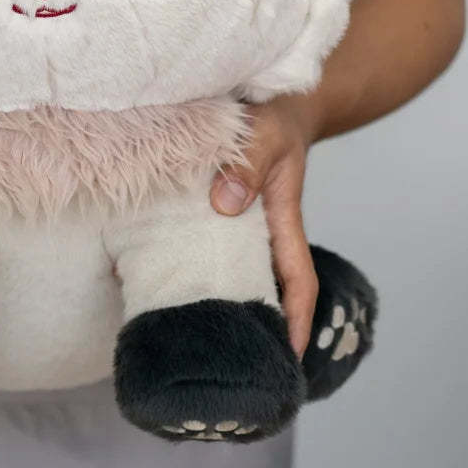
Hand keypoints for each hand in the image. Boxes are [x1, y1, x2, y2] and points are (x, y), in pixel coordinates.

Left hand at [210, 94, 320, 356]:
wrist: (275, 101)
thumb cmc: (275, 119)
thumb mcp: (266, 135)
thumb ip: (248, 164)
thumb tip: (224, 205)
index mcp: (284, 220)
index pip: (298, 282)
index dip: (295, 322)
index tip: (286, 359)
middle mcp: (265, 230)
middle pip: (268, 289)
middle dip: (258, 328)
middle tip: (232, 366)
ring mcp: (245, 222)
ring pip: (238, 270)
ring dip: (223, 299)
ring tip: (192, 335)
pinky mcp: (224, 209)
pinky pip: (213, 244)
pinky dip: (198, 263)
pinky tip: (168, 276)